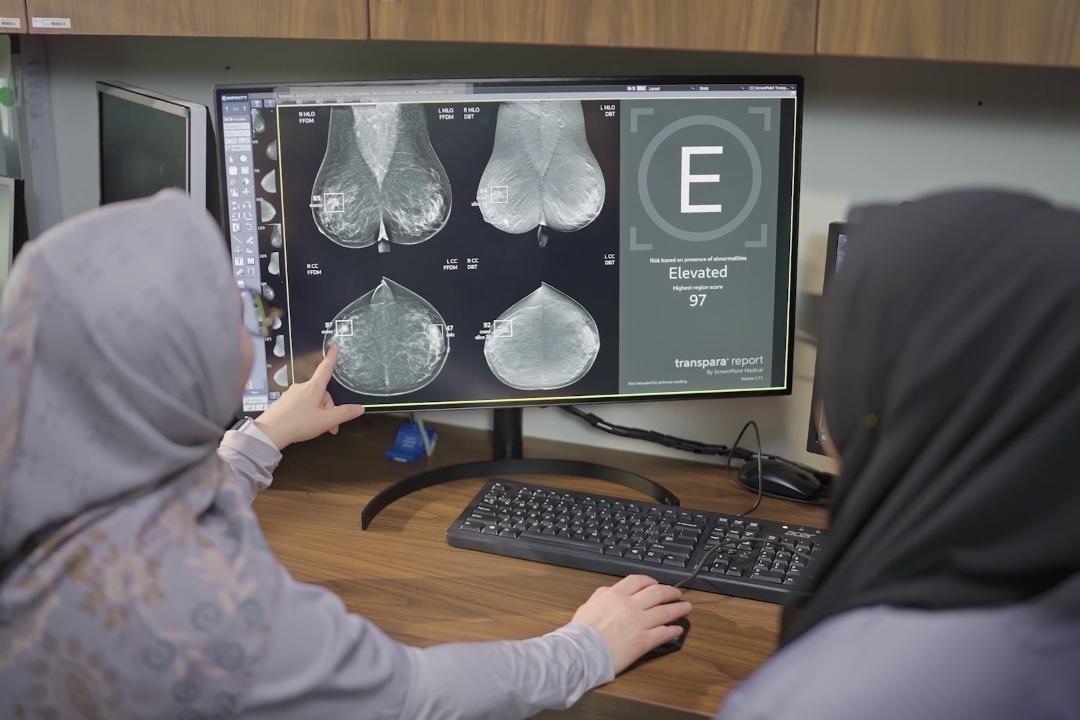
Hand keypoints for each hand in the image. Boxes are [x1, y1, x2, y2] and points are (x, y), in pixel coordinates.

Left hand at [254, 344, 364, 449]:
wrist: (269, 432)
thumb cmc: (299, 423)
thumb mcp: (325, 420)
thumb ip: (344, 414)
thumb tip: (360, 408)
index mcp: (314, 387)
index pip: (326, 368)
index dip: (332, 357)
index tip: (335, 346)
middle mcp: (302, 387)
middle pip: (322, 392)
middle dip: (328, 408)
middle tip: (330, 427)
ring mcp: (291, 394)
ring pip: (311, 400)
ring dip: (318, 413)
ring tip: (317, 428)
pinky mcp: (283, 402)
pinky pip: (301, 404)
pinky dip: (307, 414)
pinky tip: (304, 425)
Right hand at [571, 575, 691, 673]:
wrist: (582, 651)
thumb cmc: (582, 631)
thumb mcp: (589, 604)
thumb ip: (602, 595)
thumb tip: (610, 591)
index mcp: (616, 594)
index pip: (640, 580)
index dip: (651, 581)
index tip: (656, 584)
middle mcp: (631, 605)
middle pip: (658, 593)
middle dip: (671, 592)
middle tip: (677, 594)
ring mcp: (640, 622)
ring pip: (666, 611)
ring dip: (679, 608)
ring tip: (686, 608)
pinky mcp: (644, 641)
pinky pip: (664, 633)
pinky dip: (673, 630)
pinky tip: (678, 629)